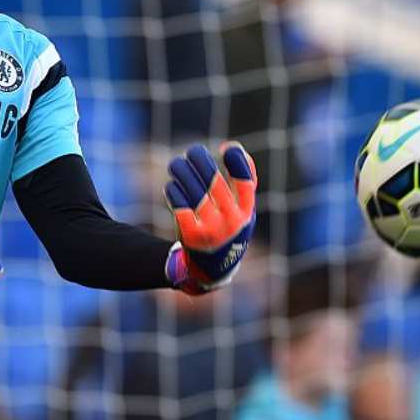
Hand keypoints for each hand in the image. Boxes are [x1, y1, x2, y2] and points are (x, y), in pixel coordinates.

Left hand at [163, 142, 256, 291]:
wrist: (211, 273)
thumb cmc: (226, 231)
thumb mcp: (243, 212)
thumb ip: (244, 183)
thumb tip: (233, 147)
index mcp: (246, 213)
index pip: (246, 182)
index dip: (238, 161)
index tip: (226, 147)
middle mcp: (232, 222)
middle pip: (214, 181)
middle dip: (201, 160)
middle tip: (193, 151)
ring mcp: (212, 230)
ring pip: (194, 190)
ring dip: (182, 171)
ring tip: (176, 164)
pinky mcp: (192, 236)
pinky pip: (180, 204)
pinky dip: (174, 191)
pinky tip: (172, 186)